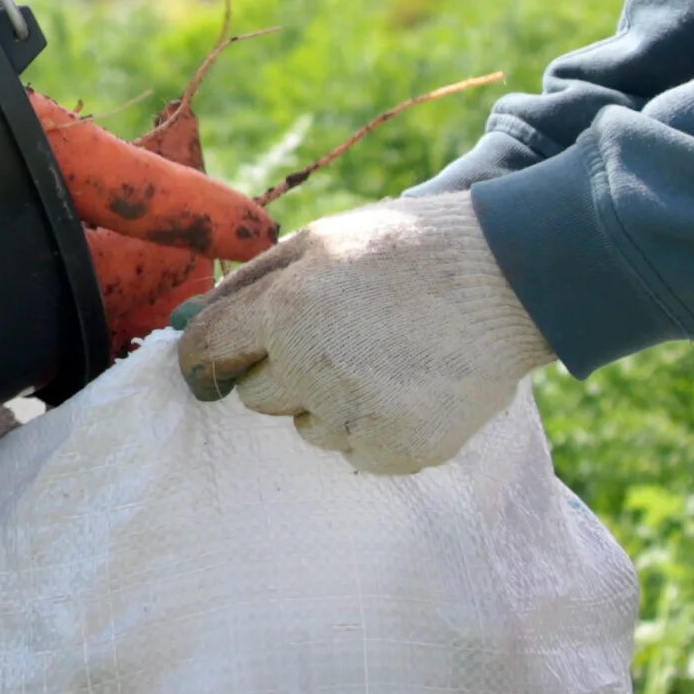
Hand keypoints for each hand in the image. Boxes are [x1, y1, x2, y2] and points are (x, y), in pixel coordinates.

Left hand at [174, 192, 553, 474]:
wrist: (510, 279)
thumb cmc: (409, 250)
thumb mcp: (323, 241)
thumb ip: (249, 284)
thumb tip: (183, 325)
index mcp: (285, 310)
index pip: (207, 352)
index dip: (209, 358)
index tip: (221, 363)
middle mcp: (310, 370)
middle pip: (257, 397)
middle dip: (284, 371)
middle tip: (339, 336)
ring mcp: (355, 417)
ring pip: (308, 428)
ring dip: (330, 401)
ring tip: (385, 356)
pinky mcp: (396, 451)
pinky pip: (355, 452)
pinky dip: (375, 426)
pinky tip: (409, 386)